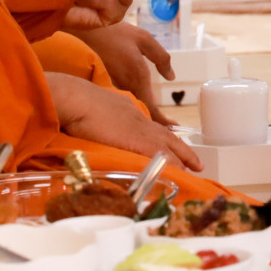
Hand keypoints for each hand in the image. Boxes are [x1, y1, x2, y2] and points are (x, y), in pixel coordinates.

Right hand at [45, 72, 199, 171]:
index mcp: (127, 110)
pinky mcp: (139, 140)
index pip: (150, 125)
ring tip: (194, 167)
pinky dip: (172, 164)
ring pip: (168, 144)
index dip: (163, 136)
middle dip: (181, 148)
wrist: (75, 98)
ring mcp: (140, 128)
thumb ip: (101, 118)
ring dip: (182, 156)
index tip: (172, 144)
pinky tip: (181, 171)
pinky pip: (161, 154)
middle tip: (195, 161)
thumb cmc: (75, 102)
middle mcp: (138, 117)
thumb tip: (98, 126)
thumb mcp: (93, 108)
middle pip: (166, 134)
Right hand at [75, 23, 176, 125]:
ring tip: (158, 118)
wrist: (85, 31)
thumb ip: (161, 58)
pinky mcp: (107, 85)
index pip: (151, 108)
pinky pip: (122, 100)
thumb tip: (171, 77)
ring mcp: (114, 88)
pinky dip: (132, 104)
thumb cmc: (116, 33)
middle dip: (155, 121)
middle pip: (141, 112)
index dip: (163, 122)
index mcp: (137, 77)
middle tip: (169, 126)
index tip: (173, 128)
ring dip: (143, 113)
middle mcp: (125, 87)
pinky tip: (138, 102)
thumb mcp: (144, 40)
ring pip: (131, 107)